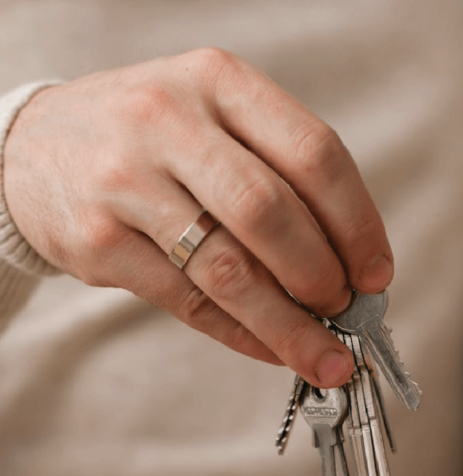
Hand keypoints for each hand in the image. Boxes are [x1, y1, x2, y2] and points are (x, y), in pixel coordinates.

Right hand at [4, 49, 392, 386]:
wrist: (35, 149)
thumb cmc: (148, 140)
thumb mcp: (212, 120)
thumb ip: (275, 174)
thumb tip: (347, 264)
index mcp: (218, 82)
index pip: (313, 153)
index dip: (357, 223)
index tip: (376, 273)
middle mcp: (171, 122)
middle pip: (272, 214)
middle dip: (322, 276)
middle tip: (346, 310)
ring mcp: (128, 183)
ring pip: (230, 271)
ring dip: (289, 325)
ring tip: (324, 355)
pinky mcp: (101, 242)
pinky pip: (190, 303)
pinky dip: (243, 335)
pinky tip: (272, 349)